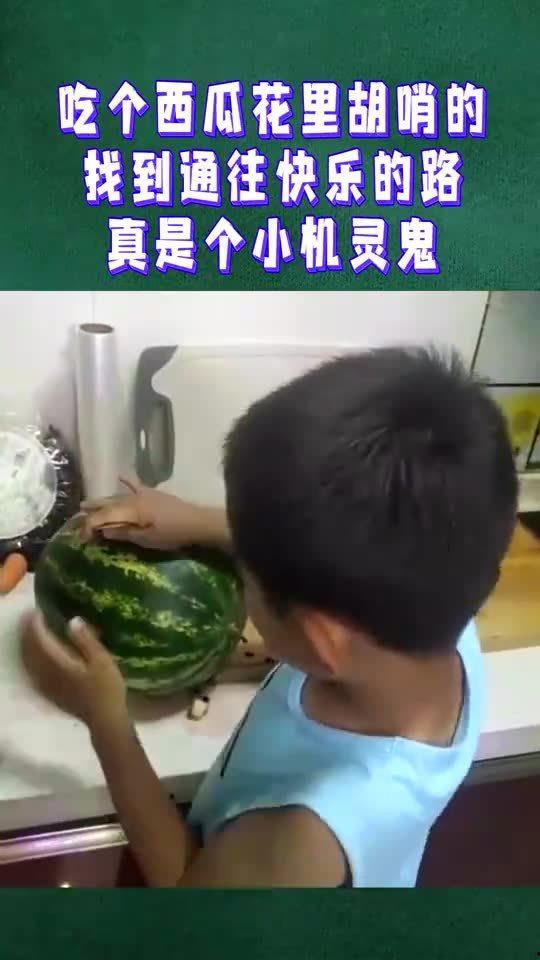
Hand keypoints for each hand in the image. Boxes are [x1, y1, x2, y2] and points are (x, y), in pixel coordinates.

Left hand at [21, 612, 127, 733]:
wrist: (105, 720)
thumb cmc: (107, 688)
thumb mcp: (102, 660)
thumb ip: (86, 640)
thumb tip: (72, 620)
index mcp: (59, 663)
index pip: (41, 639)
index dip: (37, 623)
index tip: (39, 609)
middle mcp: (48, 673)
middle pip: (31, 650)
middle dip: (29, 632)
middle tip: (32, 617)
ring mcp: (47, 684)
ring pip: (30, 661)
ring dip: (28, 645)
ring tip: (31, 633)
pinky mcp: (51, 692)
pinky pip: (33, 672)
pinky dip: (31, 660)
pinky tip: (36, 657)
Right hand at [80, 477, 229, 550]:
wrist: (196, 522)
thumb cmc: (172, 534)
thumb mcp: (146, 539)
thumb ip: (124, 533)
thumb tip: (103, 531)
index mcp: (130, 511)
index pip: (103, 517)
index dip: (89, 527)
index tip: (81, 538)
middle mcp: (132, 499)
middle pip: (107, 505)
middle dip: (91, 513)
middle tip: (77, 520)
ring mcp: (143, 494)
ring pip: (117, 496)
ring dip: (102, 500)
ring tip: (86, 504)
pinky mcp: (152, 493)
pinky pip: (136, 485)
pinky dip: (126, 481)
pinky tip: (119, 475)